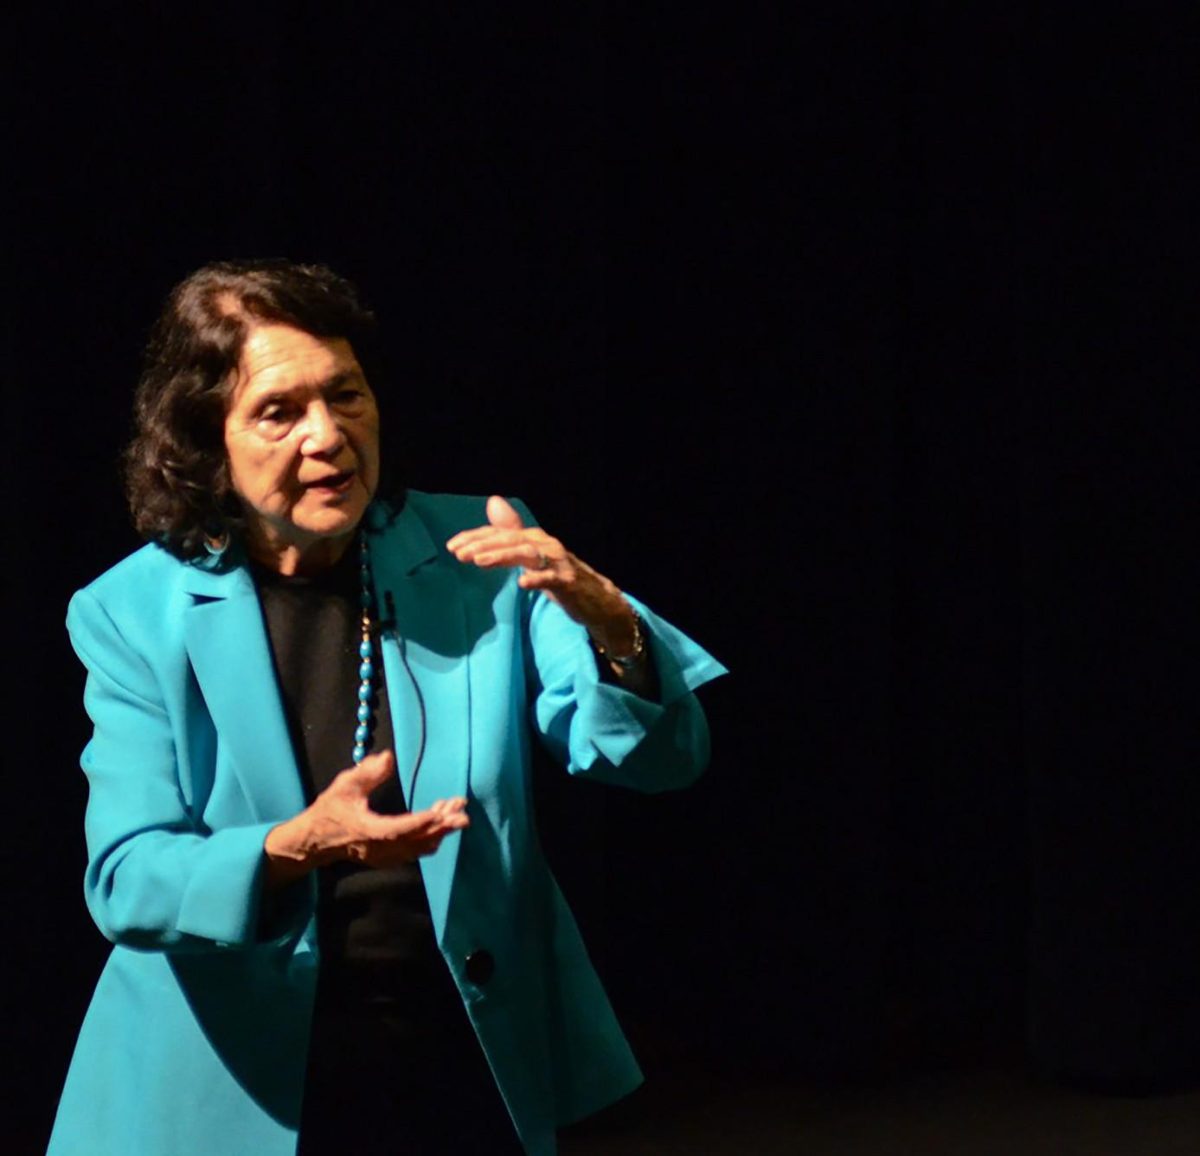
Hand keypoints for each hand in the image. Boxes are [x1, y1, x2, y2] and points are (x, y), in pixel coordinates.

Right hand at [263, 751, 468, 886]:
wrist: (316, 840)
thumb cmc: (330, 810)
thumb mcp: (345, 785)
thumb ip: (367, 772)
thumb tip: (388, 757)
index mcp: (370, 831)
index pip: (403, 828)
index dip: (425, 821)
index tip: (446, 811)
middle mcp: (381, 849)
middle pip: (418, 839)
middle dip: (443, 824)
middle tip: (462, 809)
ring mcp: (385, 857)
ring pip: (420, 847)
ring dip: (440, 830)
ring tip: (455, 810)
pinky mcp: (387, 859)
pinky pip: (415, 852)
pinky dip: (430, 838)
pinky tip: (440, 824)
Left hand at [446, 495, 639, 654]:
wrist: (596, 598)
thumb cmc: (560, 574)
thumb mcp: (533, 552)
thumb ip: (512, 530)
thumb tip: (493, 501)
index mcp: (533, 538)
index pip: (500, 533)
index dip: (476, 537)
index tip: (452, 546)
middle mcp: (545, 543)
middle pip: (510, 540)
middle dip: (482, 545)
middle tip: (459, 553)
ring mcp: (558, 562)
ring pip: (527, 554)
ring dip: (502, 556)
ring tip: (479, 561)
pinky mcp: (568, 581)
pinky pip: (550, 578)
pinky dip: (536, 579)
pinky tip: (521, 583)